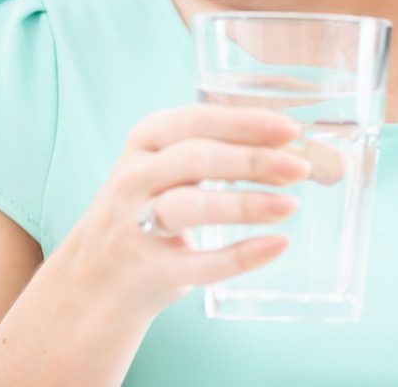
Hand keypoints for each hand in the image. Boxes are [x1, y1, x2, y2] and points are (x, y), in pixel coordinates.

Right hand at [52, 103, 313, 316]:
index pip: (197, 120)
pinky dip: (239, 256)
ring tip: (291, 205)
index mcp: (146, 140)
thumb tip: (293, 148)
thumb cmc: (152, 206)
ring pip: (192, 207)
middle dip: (254, 160)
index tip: (291, 129)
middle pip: (197, 159)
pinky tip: (276, 246)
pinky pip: (197, 262)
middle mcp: (135, 177)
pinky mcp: (147, 270)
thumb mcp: (170, 166)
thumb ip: (221, 150)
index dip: (246, 123)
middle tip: (301, 167)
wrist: (96, 277)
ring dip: (246, 204)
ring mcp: (135, 224)